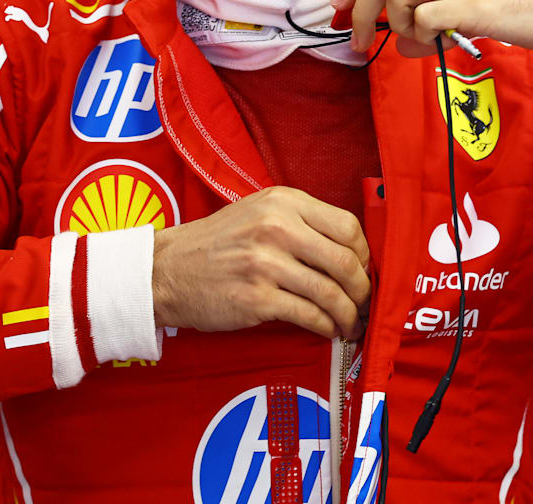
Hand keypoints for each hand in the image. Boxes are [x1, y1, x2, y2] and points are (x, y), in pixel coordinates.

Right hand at [151, 186, 370, 339]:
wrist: (167, 270)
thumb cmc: (218, 243)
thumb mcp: (258, 211)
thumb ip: (300, 221)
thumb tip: (350, 251)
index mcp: (283, 202)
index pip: (347, 226)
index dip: (365, 253)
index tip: (364, 270)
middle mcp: (277, 228)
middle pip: (345, 261)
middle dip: (363, 289)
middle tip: (365, 303)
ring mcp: (266, 264)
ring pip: (331, 293)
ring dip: (350, 314)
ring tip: (352, 323)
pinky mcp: (256, 299)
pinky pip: (309, 316)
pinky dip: (327, 327)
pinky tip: (329, 330)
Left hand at [333, 0, 532, 58]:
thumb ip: (440, 0)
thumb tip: (402, 35)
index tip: (344, 5)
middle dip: (358, 6)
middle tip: (356, 36)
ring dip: (387, 24)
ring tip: (402, 43)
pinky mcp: (481, 6)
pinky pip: (425, 18)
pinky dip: (416, 37)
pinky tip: (429, 46)